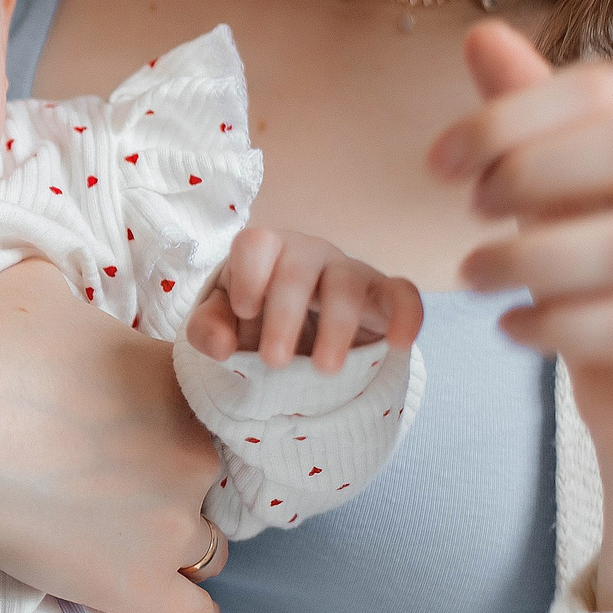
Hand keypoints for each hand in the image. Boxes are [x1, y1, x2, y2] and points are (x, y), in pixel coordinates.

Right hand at [0, 260, 229, 612]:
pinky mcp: (139, 586)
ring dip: (175, 544)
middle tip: (110, 482)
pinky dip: (178, 611)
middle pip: (212, 477)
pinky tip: (148, 597)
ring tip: (121, 540)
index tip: (126, 431)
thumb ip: (70, 295)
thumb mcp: (31, 288)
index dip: (167, 422)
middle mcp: (193, 452)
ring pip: (212, 548)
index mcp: (175, 381)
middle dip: (170, 481)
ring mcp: (172, 524)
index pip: (208, 407)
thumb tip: (63, 292)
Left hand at [186, 227, 424, 371]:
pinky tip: (399, 343)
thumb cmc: (254, 325)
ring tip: (324, 369)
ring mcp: (348, 273)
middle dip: (284, 316)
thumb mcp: (222, 327)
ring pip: (348, 284)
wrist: (297, 343)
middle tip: (274, 362)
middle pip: (298, 270)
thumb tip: (220, 344)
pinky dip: (406, 314)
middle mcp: (308, 255)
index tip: (244, 312)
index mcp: (265, 254)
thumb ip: (207, 329)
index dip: (249, 274)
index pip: (257, 242)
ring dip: (336, 327)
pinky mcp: (383, 297)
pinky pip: (403, 294)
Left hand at [431, 22, 612, 608]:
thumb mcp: (552, 189)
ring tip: (472, 275)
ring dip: (528, 257)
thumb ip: (526, 116)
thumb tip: (482, 34)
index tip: (439, 160)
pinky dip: (552, 323)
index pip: (607, 89)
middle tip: (471, 207)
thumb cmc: (594, 274)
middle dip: (534, 168)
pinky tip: (510, 326)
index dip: (511, 114)